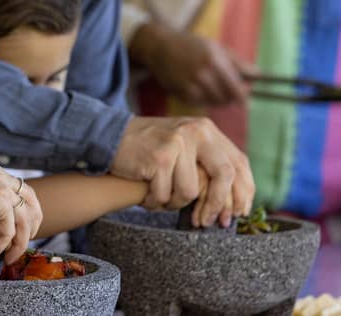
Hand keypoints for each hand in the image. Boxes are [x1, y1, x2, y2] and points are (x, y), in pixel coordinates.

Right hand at [0, 160, 36, 256]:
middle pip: (30, 197)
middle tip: (26, 240)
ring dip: (20, 239)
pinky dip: (2, 243)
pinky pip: (10, 229)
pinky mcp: (0, 201)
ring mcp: (0, 185)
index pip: (15, 187)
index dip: (19, 208)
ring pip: (24, 217)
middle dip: (32, 221)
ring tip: (12, 256)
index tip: (14, 226)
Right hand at [110, 116, 253, 227]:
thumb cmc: (149, 148)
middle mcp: (195, 132)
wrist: (109, 135)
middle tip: (209, 223)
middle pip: (224, 176)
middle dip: (217, 204)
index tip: (239, 213)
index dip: (243, 192)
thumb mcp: (184, 144)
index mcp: (206, 130)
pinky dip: (154, 202)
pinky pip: (165, 194)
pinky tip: (146, 195)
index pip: (238, 163)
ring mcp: (177, 143)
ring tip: (160, 197)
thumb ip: (208, 161)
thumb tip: (236, 201)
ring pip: (190, 191)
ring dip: (173, 203)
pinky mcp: (159, 157)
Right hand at [130, 22, 253, 105]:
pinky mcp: (181, 94)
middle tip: (233, 93)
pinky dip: (204, 100)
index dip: (244, 96)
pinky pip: (200, 103)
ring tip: (216, 89)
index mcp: (215, 61)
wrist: (160, 47)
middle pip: (226, 98)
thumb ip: (238, 63)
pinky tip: (201, 89)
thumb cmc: (191, 45)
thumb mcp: (217, 48)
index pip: (236, 89)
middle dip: (232, 98)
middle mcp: (203, 75)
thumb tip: (258, 76)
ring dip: (219, 100)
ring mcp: (190, 86)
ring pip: (214, 103)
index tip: (247, 98)